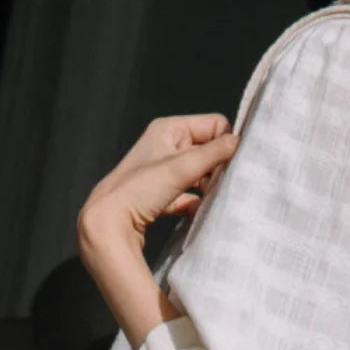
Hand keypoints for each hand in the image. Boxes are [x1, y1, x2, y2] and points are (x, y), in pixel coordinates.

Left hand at [77, 114, 238, 255]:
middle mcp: (165, 145)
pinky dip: (196, 203)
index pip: (213, 124)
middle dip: (220, 166)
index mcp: (168, 129)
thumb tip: (240, 142)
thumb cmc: (138, 190)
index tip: (236, 162)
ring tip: (216, 199)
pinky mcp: (160, 196)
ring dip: (210, 186)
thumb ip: (214, 153)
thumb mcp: (181, 167)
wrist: (108, 224)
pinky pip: (188, 195)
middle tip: (228, 183)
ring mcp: (163, 172)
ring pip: (199, 173)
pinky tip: (201, 213)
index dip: (226, 142)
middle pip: (207, 149)